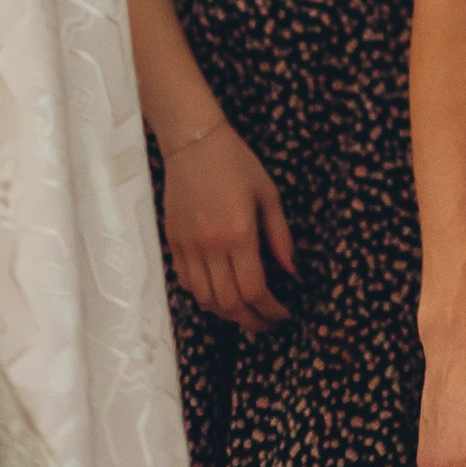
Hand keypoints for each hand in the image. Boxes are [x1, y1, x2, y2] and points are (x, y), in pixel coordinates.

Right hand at [161, 118, 294, 331]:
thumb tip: (292, 270)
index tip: (283, 314)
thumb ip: (280, 234)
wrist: (194, 143)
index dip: (270, 309)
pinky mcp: (173, 245)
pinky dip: (204, 297)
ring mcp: (188, 248)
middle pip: (229, 303)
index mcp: (238, 233)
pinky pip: (187, 284)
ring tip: (245, 313)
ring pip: (205, 300)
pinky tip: (219, 294)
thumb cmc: (237, 162)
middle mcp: (211, 247)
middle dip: (250, 320)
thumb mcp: (268, 193)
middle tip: (266, 323)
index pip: (253, 289)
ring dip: (226, 313)